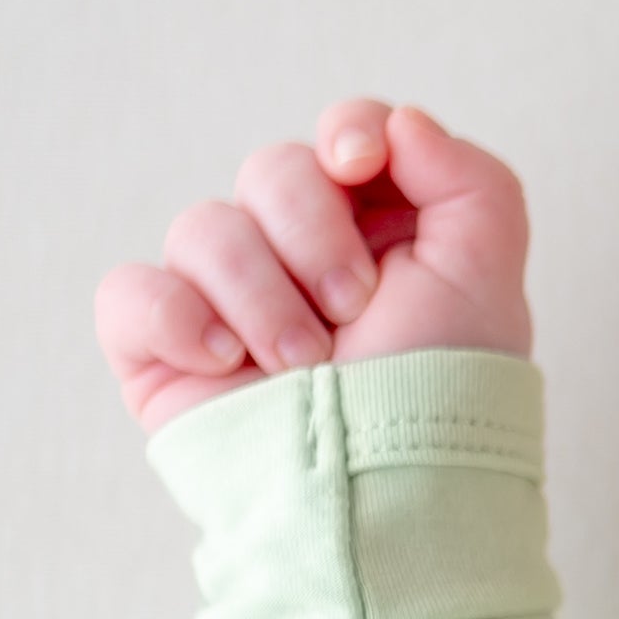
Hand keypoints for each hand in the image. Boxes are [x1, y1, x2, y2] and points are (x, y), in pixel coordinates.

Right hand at [96, 100, 532, 433]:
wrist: (385, 494)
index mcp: (383, 235)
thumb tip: (398, 124)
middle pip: (273, 168)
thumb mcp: (489, 280)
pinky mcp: (163, 348)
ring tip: (305, 365)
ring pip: (204, 226)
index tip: (360, 162)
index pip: (346, 136)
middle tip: (355, 311)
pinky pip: (130, 290)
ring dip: (263, 296)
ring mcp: (228, 302)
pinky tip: (228, 365)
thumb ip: (470, 181)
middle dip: (314, 233)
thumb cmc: (440, 397)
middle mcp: (302, 259)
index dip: (350, 132)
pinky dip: (176, 319)